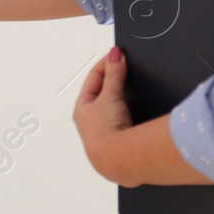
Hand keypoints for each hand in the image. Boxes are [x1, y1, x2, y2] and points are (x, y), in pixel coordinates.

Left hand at [73, 46, 138, 185]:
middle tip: (120, 67)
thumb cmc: (106, 131)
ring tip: (126, 88)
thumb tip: (115, 54)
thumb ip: (114, 74)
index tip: (117, 54)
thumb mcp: (110, 96)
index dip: (106, 64)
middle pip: (99, 94)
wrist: (116, 160)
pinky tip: (132, 114)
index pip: (93, 78)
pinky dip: (124, 113)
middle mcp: (88, 122)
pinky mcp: (115, 144)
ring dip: (117, 98)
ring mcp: (101, 134)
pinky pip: (119, 122)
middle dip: (110, 81)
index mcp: (82, 108)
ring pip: (109, 109)